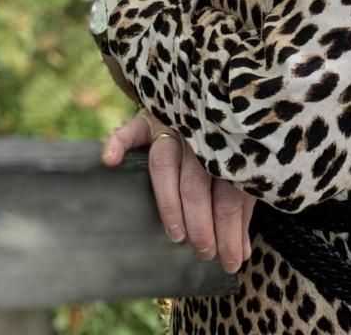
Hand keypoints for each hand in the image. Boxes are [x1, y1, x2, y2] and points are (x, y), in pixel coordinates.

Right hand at [101, 110, 255, 274]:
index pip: (230, 193)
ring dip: (170, 201)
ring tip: (176, 234)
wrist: (215, 89)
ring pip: (166, 163)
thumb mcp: (240, 170)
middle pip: (197, 182)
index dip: (231, 230)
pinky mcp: (149, 115)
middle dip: (201, 222)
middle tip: (204, 252)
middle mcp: (200, 133)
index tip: (230, 261)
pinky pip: (130, 128)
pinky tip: (110, 160)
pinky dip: (118, 142)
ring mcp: (173, 122)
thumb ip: (240, 209)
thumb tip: (240, 256)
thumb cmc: (226, 144)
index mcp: (229, 145)